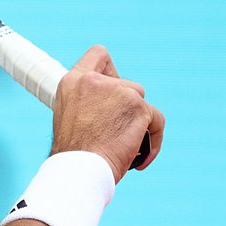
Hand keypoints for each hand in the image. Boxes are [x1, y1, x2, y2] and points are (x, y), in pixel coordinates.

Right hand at [53, 46, 164, 180]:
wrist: (78, 170)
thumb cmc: (72, 155)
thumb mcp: (69, 118)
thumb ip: (87, 104)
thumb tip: (108, 110)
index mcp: (74, 81)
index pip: (98, 55)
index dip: (109, 70)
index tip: (111, 88)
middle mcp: (97, 81)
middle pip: (126, 84)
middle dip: (125, 107)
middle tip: (115, 132)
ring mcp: (121, 92)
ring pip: (140, 102)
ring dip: (138, 123)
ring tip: (126, 147)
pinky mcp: (140, 108)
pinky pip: (156, 121)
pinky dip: (153, 140)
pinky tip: (141, 158)